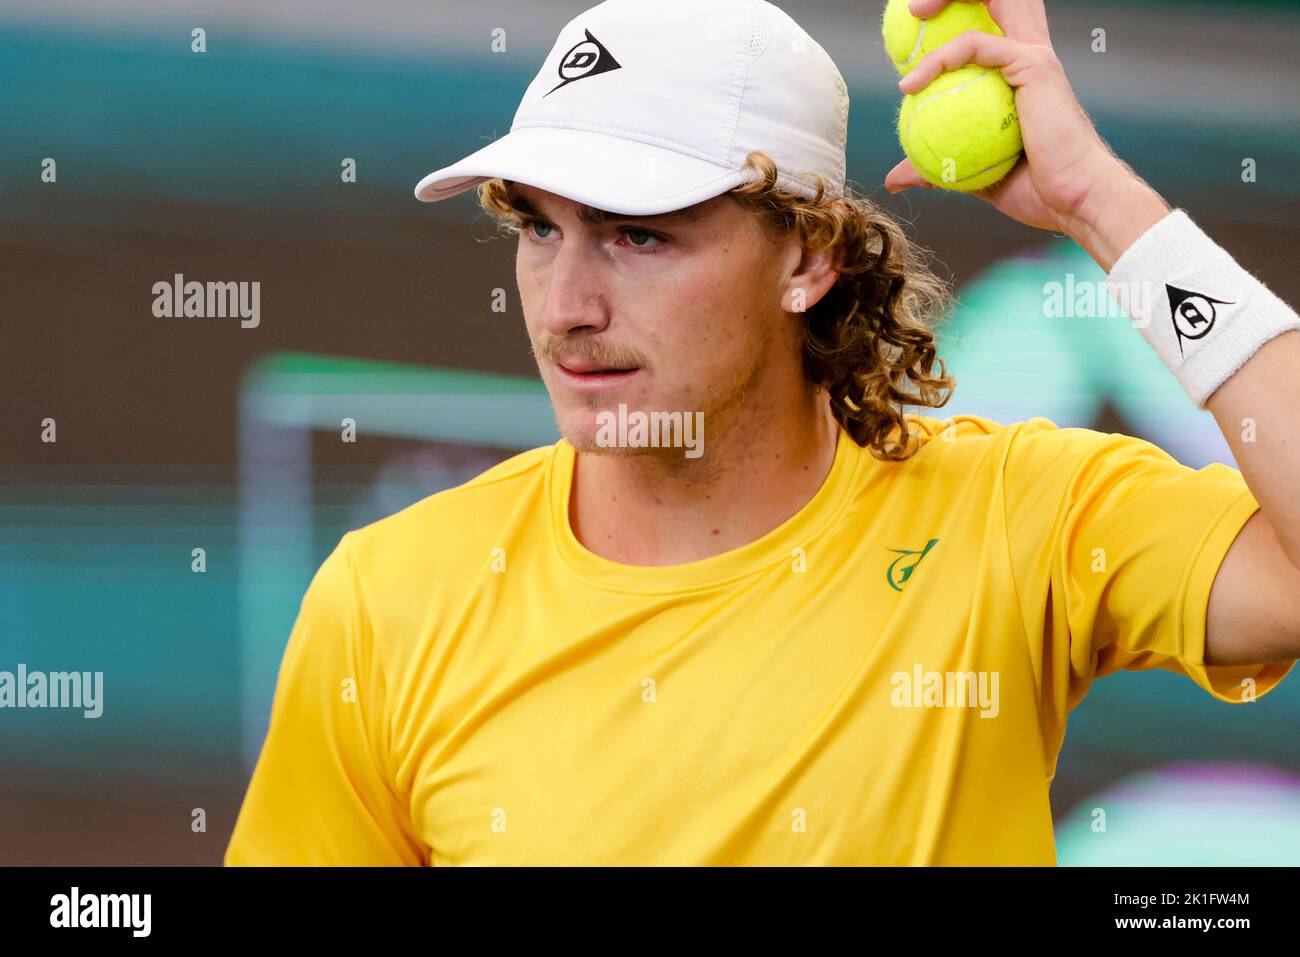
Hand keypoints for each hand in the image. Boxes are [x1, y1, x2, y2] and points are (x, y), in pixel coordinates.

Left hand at [885, 0, 1143, 240]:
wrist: (1072, 200)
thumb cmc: (1035, 190)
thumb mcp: (971, 176)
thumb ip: (935, 168)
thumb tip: (895, 178)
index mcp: (1019, 68)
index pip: (989, 22)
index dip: (956, 14)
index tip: (913, 37)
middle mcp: (1029, 50)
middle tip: (915, 14)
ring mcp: (1033, 53)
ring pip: (993, 0)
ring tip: (914, 17)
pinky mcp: (1033, 64)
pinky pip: (975, 45)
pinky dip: (940, 59)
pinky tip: (909, 85)